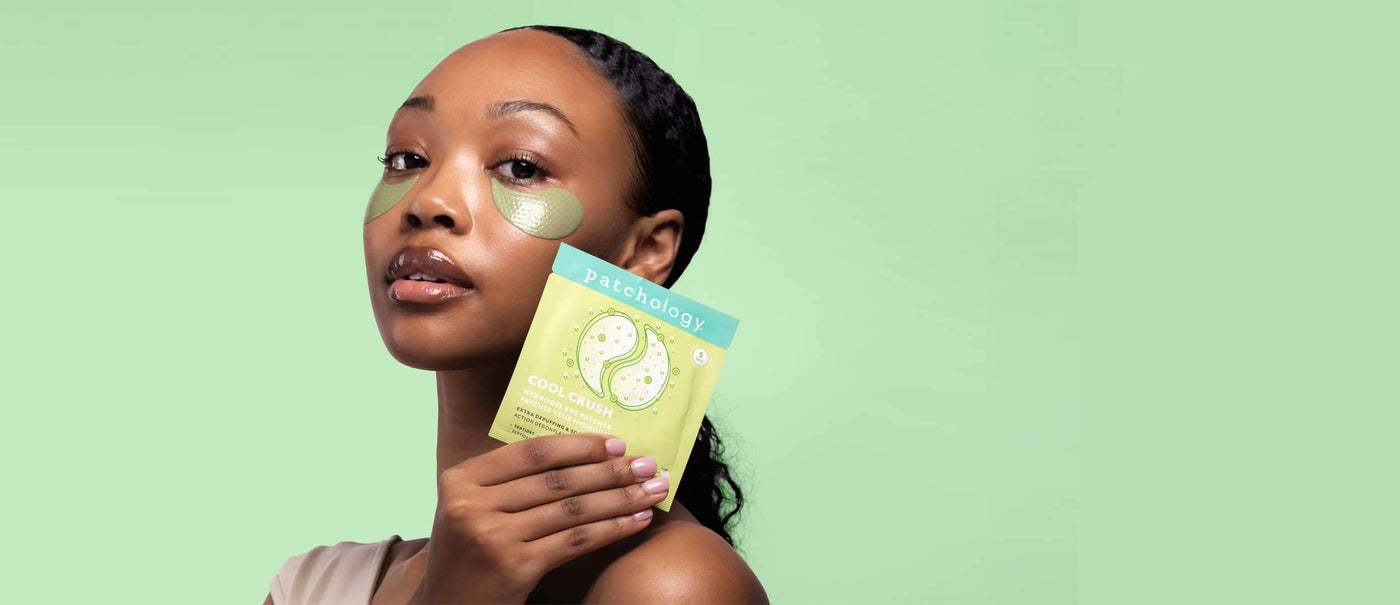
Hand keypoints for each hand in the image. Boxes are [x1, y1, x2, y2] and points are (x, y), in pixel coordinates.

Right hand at [407, 433, 668, 603]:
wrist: (447, 604)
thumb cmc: (471, 550)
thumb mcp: (475, 507)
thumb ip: (512, 480)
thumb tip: (585, 452)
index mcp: (461, 479)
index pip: (531, 452)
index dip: (579, 446)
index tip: (616, 443)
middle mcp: (473, 505)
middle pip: (557, 480)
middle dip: (610, 471)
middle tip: (647, 464)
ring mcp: (494, 537)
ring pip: (572, 509)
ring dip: (620, 498)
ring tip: (652, 490)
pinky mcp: (516, 567)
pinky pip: (576, 540)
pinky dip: (612, 528)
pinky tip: (637, 521)